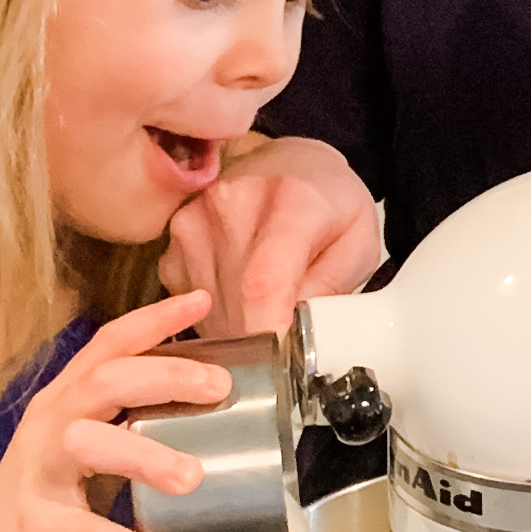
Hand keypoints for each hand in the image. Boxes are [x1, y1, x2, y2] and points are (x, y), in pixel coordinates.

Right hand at [0, 291, 231, 531]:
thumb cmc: (45, 510)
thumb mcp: (81, 455)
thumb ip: (126, 426)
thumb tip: (207, 408)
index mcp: (64, 404)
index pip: (108, 346)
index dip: (154, 319)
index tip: (202, 299)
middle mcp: (48, 429)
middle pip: (103, 381)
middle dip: (164, 374)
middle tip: (219, 386)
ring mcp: (37, 478)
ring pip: (88, 445)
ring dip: (145, 455)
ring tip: (193, 477)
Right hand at [159, 134, 381, 334]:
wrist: (289, 165)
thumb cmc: (329, 205)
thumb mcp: (359, 244)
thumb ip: (333, 289)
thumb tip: (297, 338)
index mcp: (291, 202)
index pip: (264, 282)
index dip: (268, 333)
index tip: (279, 366)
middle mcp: (232, 206)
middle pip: (237, 305)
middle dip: (262, 336)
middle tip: (289, 332)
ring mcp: (194, 222)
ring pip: (210, 310)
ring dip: (239, 325)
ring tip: (267, 301)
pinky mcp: (172, 241)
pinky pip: (190, 302)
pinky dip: (216, 311)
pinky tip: (240, 291)